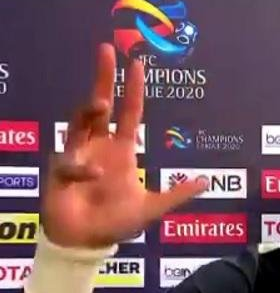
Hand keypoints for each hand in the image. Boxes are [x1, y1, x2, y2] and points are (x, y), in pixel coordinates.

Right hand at [41, 43, 206, 247]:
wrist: (87, 243)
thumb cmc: (116, 223)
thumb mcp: (152, 208)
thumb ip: (177, 194)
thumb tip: (206, 182)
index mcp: (122, 151)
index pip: (129, 113)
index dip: (133, 89)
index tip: (137, 63)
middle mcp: (99, 147)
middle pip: (100, 105)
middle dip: (103, 78)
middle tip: (106, 50)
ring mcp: (78, 155)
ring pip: (80, 123)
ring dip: (90, 112)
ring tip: (101, 102)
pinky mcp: (61, 171)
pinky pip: (69, 162)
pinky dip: (80, 166)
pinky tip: (90, 175)